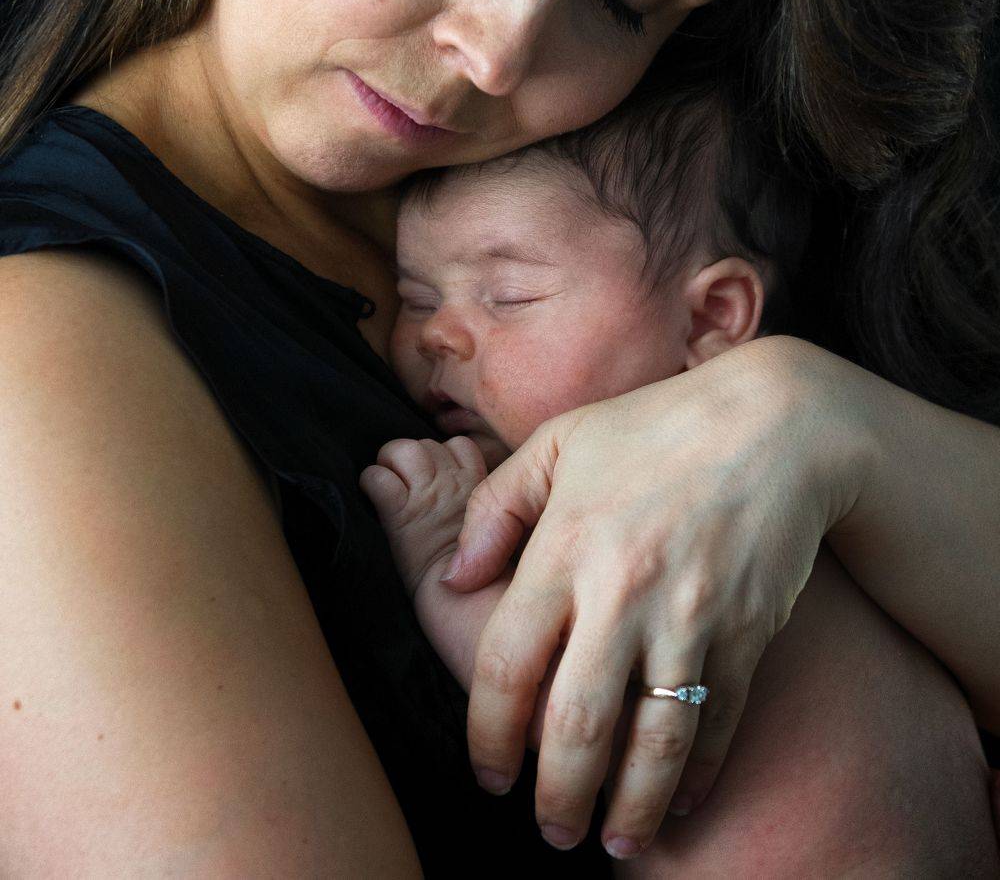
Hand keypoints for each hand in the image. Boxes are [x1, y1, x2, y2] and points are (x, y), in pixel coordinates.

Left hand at [359, 434, 487, 597]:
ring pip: (402, 450)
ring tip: (386, 483)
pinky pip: (378, 479)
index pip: (460, 446)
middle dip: (410, 459)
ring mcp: (427, 494)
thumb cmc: (484, 580)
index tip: (433, 477)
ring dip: (388, 463)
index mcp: (478, 486)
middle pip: (426, 443)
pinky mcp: (401, 513)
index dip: (442, 457)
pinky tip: (371, 498)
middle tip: (403, 484)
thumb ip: (486, 513)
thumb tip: (472, 514)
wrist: (472, 603)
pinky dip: (370, 484)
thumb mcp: (494, 534)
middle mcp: (453, 483)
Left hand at [438, 335, 867, 857]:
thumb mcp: (560, 441)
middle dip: (557, 795)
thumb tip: (451, 576)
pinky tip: (679, 801)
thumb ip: (495, 506)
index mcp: (565, 544)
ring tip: (613, 843)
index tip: (488, 773)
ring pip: (653, 739)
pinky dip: (699, 772)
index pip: (507, 663)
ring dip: (630, 807)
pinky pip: (717, 720)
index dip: (488, 733)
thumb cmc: (654, 427)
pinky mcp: (746, 630)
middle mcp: (622, 589)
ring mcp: (689, 615)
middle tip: (551, 832)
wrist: (774, 423)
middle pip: (577, 724)